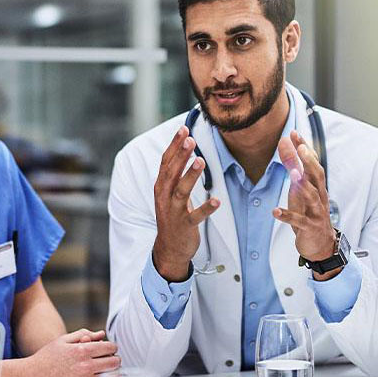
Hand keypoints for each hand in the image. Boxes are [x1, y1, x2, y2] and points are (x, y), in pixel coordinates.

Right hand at [24, 329, 120, 376]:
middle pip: (114, 362)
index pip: (109, 348)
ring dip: (113, 373)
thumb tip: (100, 334)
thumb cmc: (47, 358)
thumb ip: (83, 334)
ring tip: (108, 370)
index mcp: (81, 350)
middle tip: (111, 359)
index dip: (112, 347)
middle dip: (115, 359)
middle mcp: (85, 366)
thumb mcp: (63, 340)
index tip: (110, 349)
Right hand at [151, 125, 219, 280]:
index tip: (183, 129)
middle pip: (171, 172)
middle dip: (180, 155)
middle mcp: (164, 197)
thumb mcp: (170, 192)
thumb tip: (184, 147)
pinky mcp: (184, 225)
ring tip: (201, 160)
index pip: (166, 161)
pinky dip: (206, 208)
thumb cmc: (173, 215)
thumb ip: (175, 172)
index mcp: (161, 186)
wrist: (169, 248)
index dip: (174, 145)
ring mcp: (173, 212)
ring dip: (190, 176)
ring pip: (181, 191)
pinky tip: (216, 201)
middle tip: (190, 139)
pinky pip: (196, 216)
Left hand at [273, 132, 336, 264]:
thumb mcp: (300, 190)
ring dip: (302, 185)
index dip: (305, 148)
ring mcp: (316, 211)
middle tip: (300, 148)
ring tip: (292, 174)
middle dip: (309, 161)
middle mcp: (319, 196)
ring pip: (312, 196)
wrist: (321, 244)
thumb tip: (286, 147)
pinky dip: (287, 216)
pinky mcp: (309, 227)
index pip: (313, 162)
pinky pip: (298, 221)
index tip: (294, 133)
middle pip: (317, 176)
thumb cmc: (309, 213)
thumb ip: (294, 169)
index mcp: (317, 186)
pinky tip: (275, 211)